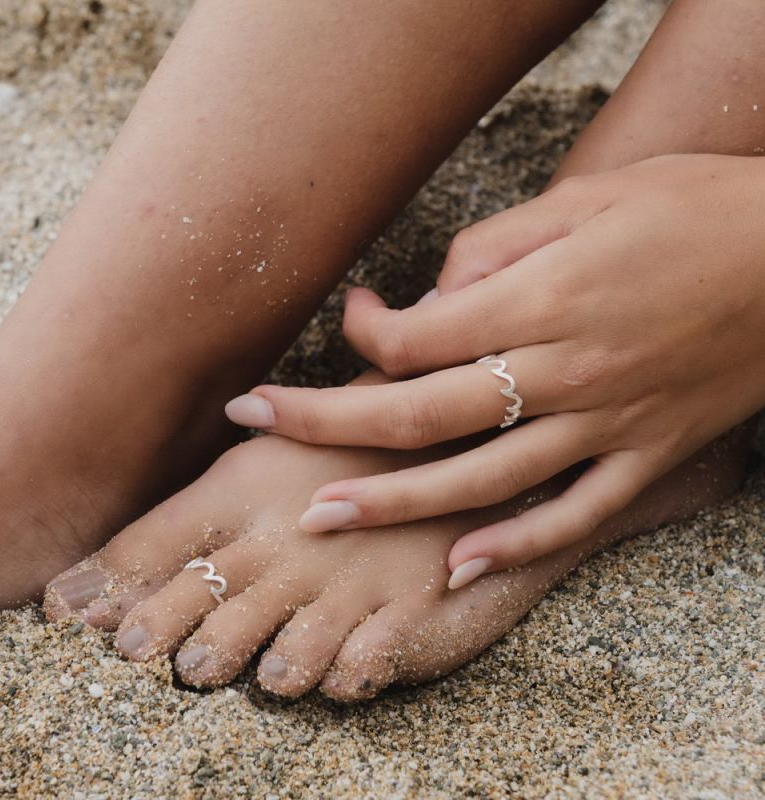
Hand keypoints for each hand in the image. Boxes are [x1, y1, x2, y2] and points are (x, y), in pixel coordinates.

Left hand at [225, 154, 764, 587]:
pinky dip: (516, 545)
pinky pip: (574, 515)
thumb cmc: (692, 210)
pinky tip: (458, 566)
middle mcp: (565, 371)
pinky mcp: (646, 456)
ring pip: (481, 479)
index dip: (363, 333)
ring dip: (392, 503)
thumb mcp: (587, 198)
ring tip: (321, 518)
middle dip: (327, 423)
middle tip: (256, 429)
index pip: (417, 337)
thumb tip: (430, 294)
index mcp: (542, 300)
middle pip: (421, 415)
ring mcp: (607, 425)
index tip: (349, 319)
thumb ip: (496, 247)